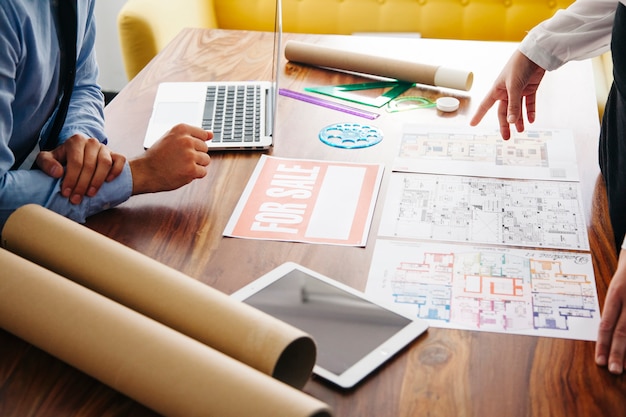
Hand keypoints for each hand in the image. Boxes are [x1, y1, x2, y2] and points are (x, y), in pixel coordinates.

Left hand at [35, 134, 125, 203]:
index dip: (71, 179)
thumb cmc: (64, 159)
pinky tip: (108, 181)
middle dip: (82, 185)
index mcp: (76, 141)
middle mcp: (91, 142)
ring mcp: (105, 148)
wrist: (81, 155)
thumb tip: (58, 172)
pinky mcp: (116, 154)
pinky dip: (115, 172)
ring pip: (105, 164)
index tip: (66, 193)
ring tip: (90, 194)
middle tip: (76, 199)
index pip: (75, 162)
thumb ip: (46, 163)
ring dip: (97, 181)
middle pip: (89, 165)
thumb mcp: (49, 158)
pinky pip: (119, 162)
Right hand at [129, 123, 211, 194]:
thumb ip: (192, 134)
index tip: (185, 148)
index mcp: (181, 129)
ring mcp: (190, 155)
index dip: (195, 144)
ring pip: (206, 160)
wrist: (145, 171)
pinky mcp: (191, 169)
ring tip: (181, 165)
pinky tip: (182, 172)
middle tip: (179, 158)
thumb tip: (212, 134)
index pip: (203, 135)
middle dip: (195, 155)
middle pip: (205, 148)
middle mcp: (186, 140)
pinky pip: (203, 172)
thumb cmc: (158, 155)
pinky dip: (194, 175)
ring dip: (196, 165)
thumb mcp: (172, 138)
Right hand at [470, 50, 545, 138]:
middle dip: (506, 124)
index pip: (485, 105)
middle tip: (506, 137)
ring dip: (519, 120)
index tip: (473, 124)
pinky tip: (531, 120)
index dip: (479, 115)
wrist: (535, 53)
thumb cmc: (519, 65)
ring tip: (521, 130)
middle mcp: (506, 91)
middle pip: (504, 112)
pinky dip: (530, 111)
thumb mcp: (514, 86)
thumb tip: (511, 121)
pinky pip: (529, 103)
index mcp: (497, 89)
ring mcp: (518, 90)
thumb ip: (513, 105)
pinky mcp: (530, 88)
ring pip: (517, 109)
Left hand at [596, 249, 625, 373]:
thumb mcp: (618, 286)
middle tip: (613, 370)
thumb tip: (605, 330)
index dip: (603, 343)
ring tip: (625, 367)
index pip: (607, 323)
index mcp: (617, 293)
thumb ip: (614, 307)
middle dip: (618, 352)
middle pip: (623, 331)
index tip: (599, 360)